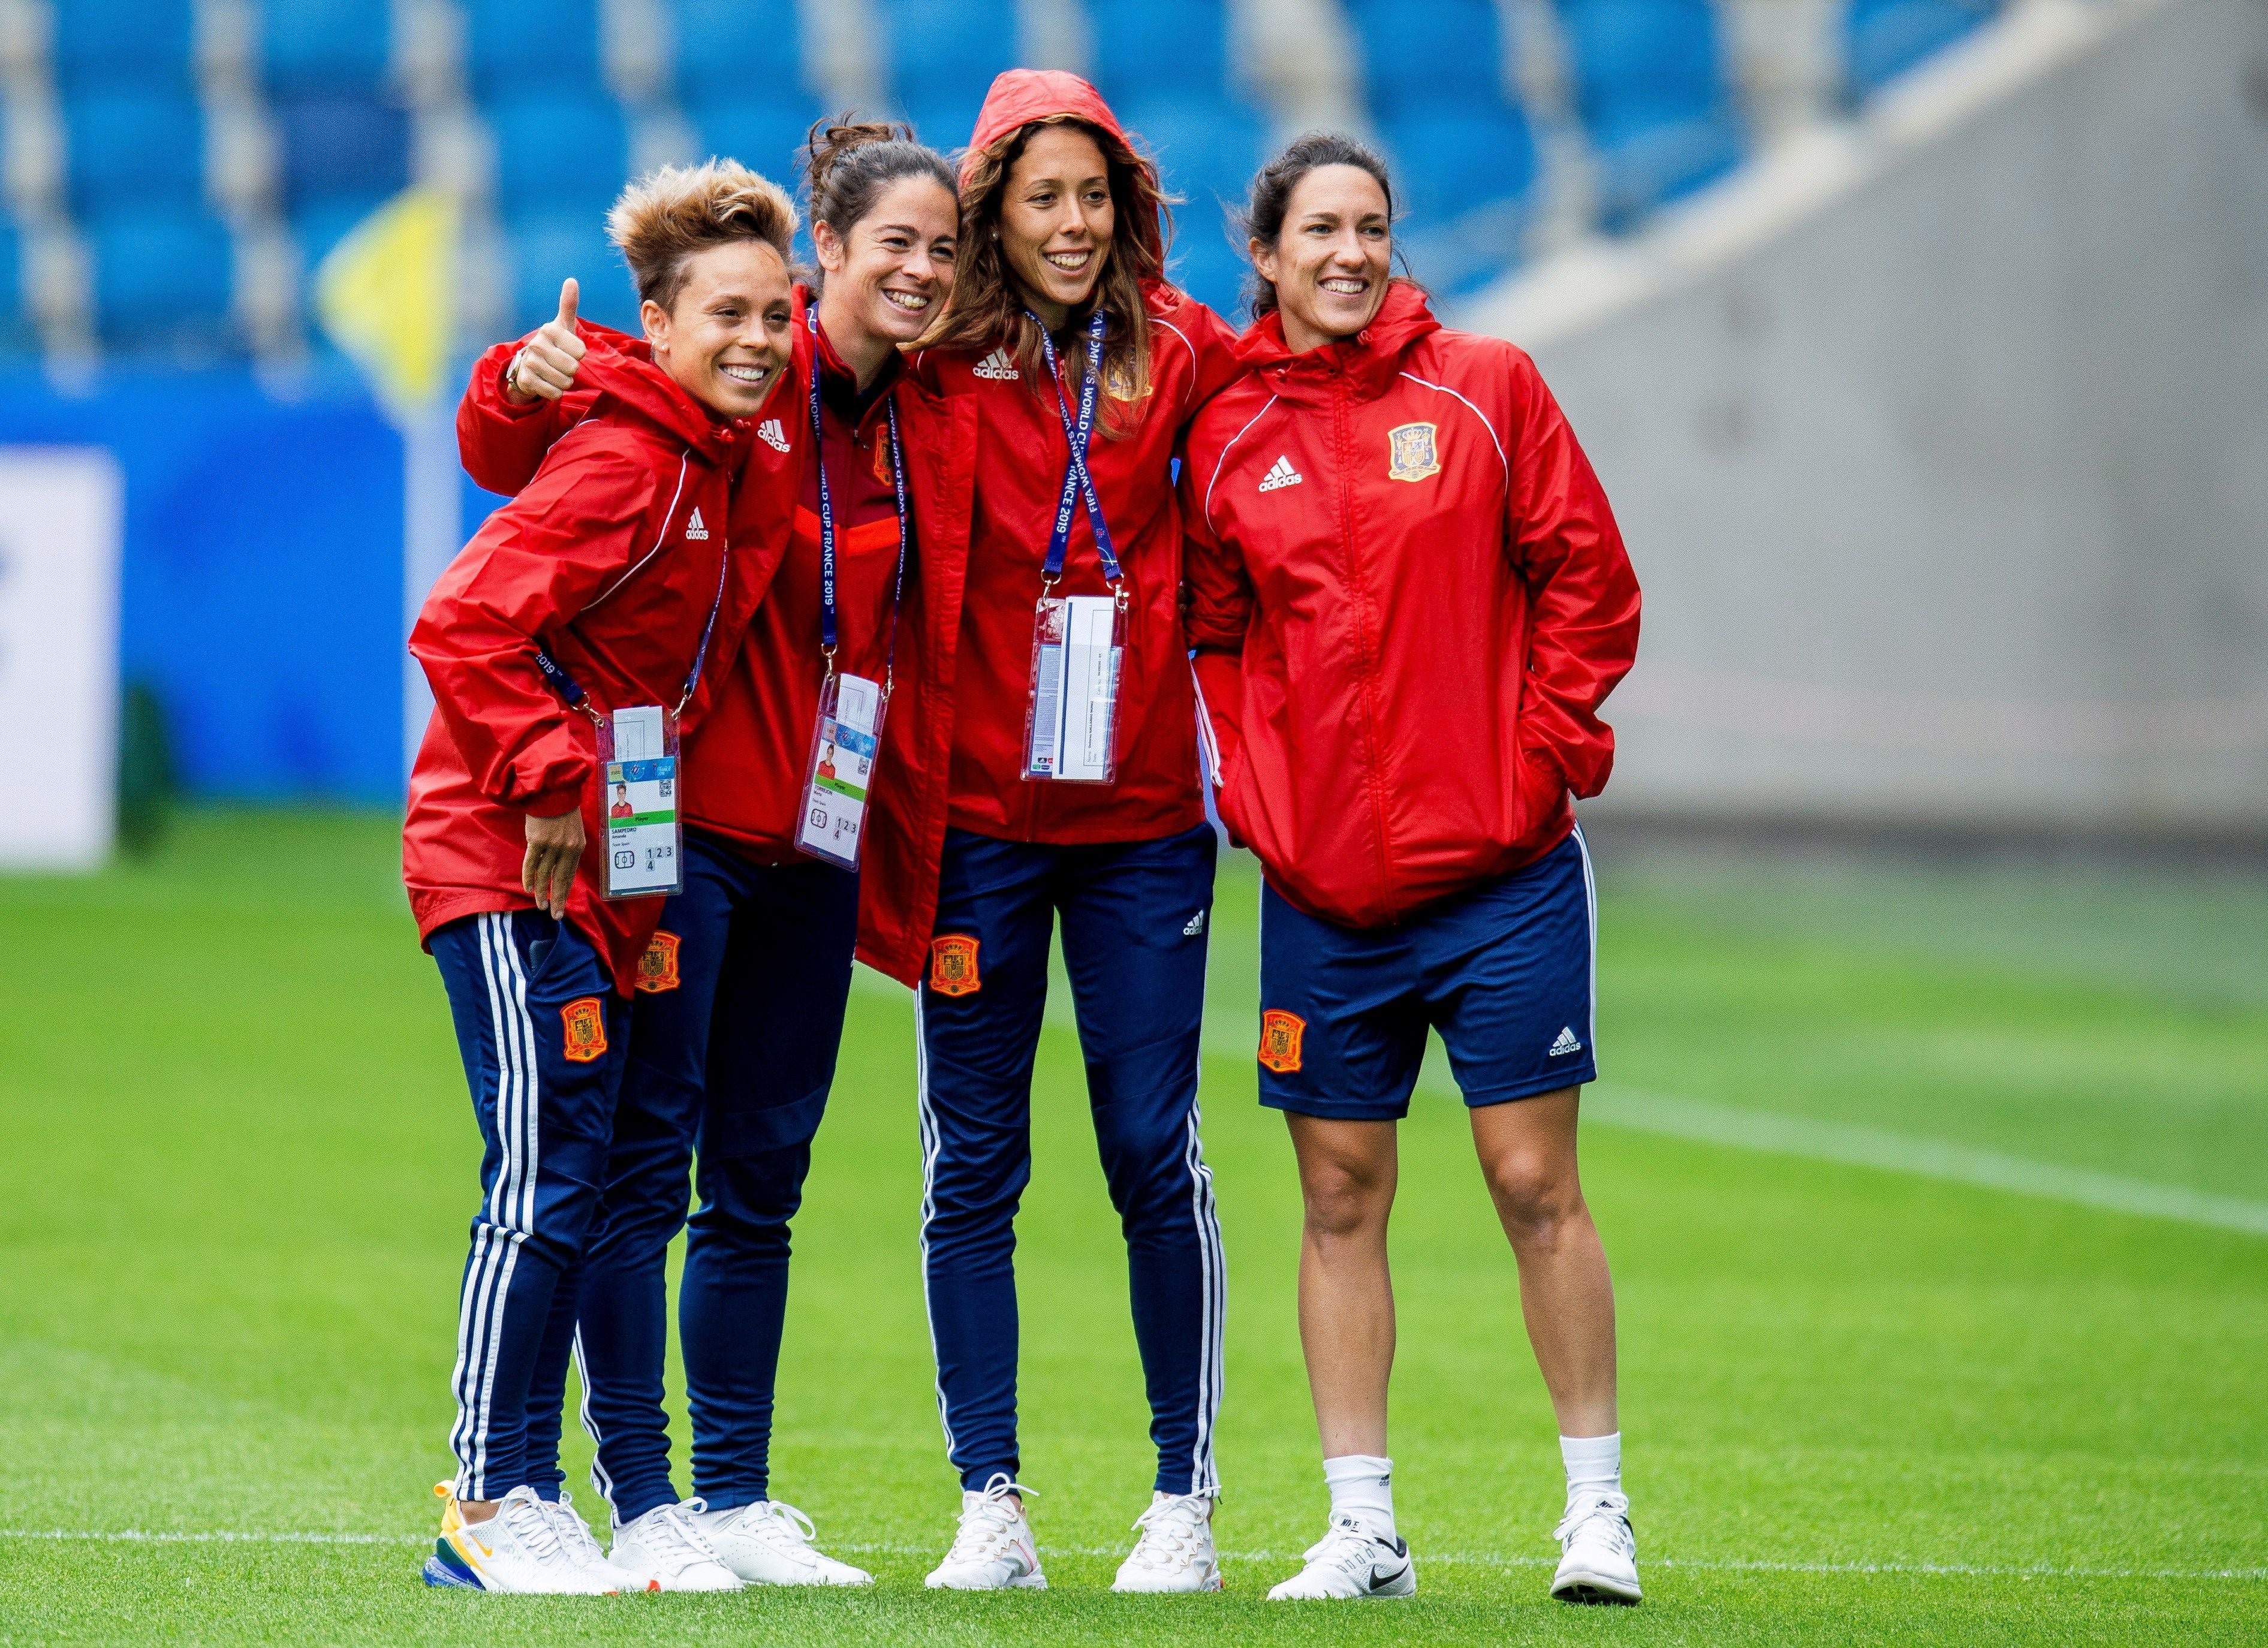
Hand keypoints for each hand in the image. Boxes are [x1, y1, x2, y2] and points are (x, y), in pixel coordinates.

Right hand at [505, 279, 586, 403]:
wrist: (529, 365)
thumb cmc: (554, 344)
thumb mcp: (563, 325)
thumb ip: (569, 304)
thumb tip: (571, 280)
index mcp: (549, 330)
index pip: (580, 351)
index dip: (579, 355)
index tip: (569, 350)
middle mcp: (537, 344)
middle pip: (573, 368)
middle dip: (572, 370)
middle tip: (562, 364)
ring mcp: (530, 363)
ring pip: (565, 382)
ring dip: (564, 381)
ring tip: (555, 373)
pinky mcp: (526, 381)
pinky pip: (554, 393)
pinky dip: (555, 392)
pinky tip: (547, 383)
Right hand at [521, 806, 585, 916]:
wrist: (552, 791)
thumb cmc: (562, 811)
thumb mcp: (573, 831)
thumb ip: (568, 849)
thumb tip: (561, 867)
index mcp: (578, 847)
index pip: (571, 875)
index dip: (566, 892)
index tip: (562, 906)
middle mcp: (567, 848)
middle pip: (560, 879)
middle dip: (557, 899)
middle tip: (554, 915)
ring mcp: (552, 845)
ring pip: (545, 874)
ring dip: (541, 891)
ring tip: (540, 905)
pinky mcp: (537, 840)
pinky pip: (531, 863)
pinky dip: (528, 877)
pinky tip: (528, 888)